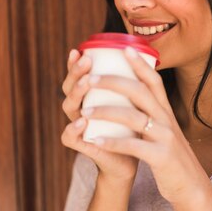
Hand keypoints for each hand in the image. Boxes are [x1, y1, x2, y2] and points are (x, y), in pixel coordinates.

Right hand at [60, 49, 137, 181]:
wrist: (130, 161)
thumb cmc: (130, 129)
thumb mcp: (132, 104)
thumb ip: (131, 83)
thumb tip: (142, 53)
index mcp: (89, 98)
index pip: (77, 77)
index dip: (76, 64)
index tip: (81, 49)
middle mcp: (80, 110)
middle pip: (70, 88)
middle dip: (76, 72)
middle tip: (86, 60)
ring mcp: (79, 128)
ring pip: (68, 107)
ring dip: (76, 93)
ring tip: (86, 83)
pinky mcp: (82, 146)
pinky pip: (69, 137)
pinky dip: (74, 128)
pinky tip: (83, 119)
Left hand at [81, 46, 209, 203]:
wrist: (191, 186)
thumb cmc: (171, 158)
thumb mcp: (165, 131)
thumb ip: (152, 116)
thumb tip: (134, 99)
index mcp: (167, 113)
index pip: (154, 82)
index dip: (140, 64)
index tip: (124, 49)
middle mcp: (167, 121)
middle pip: (140, 92)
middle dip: (114, 82)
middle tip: (90, 78)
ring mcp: (165, 138)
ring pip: (134, 117)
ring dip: (107, 111)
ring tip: (85, 110)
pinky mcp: (161, 157)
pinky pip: (134, 146)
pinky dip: (114, 142)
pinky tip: (96, 140)